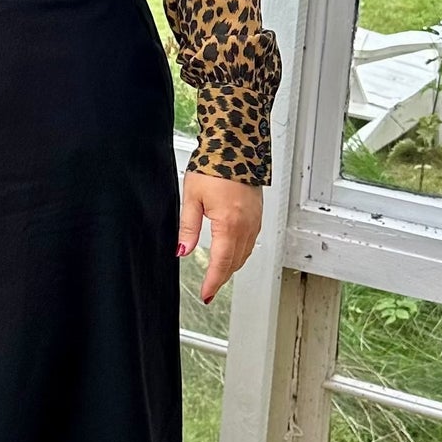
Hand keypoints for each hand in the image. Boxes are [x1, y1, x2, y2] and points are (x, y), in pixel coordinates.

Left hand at [176, 171, 263, 303]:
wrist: (236, 147)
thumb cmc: (214, 167)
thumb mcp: (192, 198)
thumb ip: (189, 227)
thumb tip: (183, 250)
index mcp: (229, 224)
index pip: (221, 263)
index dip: (212, 282)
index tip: (205, 294)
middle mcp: (247, 226)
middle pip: (234, 263)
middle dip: (221, 278)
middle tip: (209, 289)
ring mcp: (255, 221)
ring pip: (245, 254)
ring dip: (231, 267)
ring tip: (217, 276)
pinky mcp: (258, 215)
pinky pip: (251, 242)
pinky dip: (240, 253)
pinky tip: (230, 254)